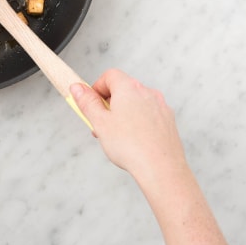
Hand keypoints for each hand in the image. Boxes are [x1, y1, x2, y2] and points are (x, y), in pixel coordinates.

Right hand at [70, 69, 186, 180]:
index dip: (96, 88)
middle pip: (122, 89)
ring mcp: (160, 106)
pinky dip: (138, 122)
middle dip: (108, 103)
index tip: (90, 103)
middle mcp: (147, 92)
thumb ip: (87, 102)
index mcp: (129, 88)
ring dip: (123, 113)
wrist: (161, 168)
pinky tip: (133, 140)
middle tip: (100, 123)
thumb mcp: (99, 122)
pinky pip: (148, 114)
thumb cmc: (131, 146)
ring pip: (135, 103)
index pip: (109, 75)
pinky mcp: (168, 120)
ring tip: (116, 136)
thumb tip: (78, 88)